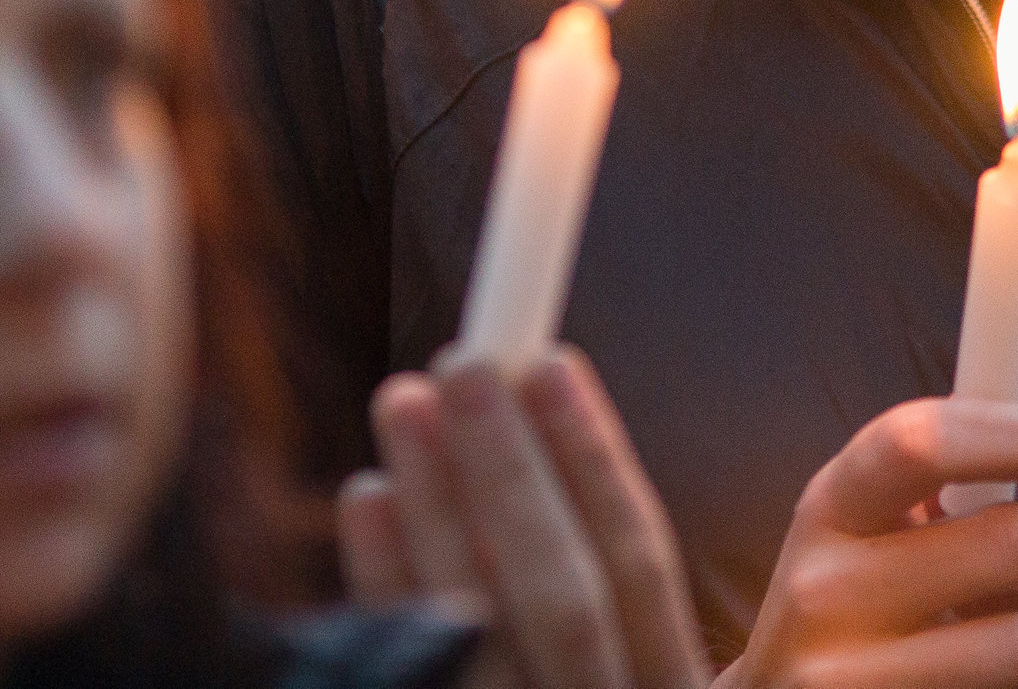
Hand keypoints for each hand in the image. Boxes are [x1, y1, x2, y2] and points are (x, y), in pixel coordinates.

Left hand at [339, 345, 709, 688]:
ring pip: (476, 630)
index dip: (595, 461)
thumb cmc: (599, 688)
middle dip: (510, 472)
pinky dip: (382, 583)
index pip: (640, 569)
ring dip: (436, 509)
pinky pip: (411, 672)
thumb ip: (630, 596)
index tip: (549, 360)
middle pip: (558, 595)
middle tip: (463, 360)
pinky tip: (367, 502)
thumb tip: (551, 420)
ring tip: (402, 402)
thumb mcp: (650, 668)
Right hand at [713, 399, 1017, 688]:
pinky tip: (955, 685)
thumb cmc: (847, 601)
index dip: (1014, 433)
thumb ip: (932, 470)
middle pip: (1016, 542)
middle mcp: (824, 592)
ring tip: (974, 642)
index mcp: (828, 508)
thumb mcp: (860, 522)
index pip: (919, 442)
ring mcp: (846, 679)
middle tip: (1005, 581)